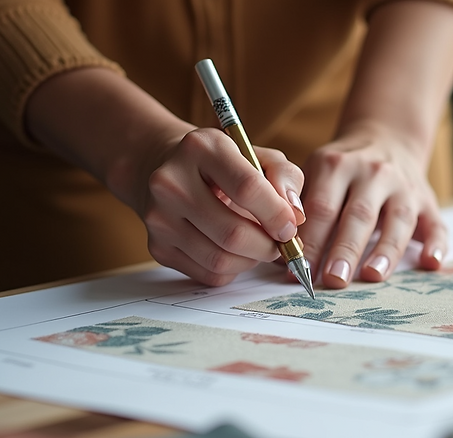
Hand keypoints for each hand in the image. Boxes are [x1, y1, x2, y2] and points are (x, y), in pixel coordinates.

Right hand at [136, 128, 305, 285]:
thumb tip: (296, 215)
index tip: (290, 226)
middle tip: (281, 244)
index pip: (247, 188)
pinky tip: (235, 251)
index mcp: (201, 148)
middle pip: (233, 233)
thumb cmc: (223, 163)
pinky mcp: (157, 246)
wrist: (166, 167)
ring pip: (220, 260)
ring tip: (259, 245)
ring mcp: (159, 217)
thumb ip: (285, 177)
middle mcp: (171, 182)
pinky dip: (233, 270)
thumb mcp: (258, 154)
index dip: (277, 215)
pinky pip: (208, 274)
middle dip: (268, 246)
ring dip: (252, 260)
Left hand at [297, 123, 446, 288]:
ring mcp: (404, 187)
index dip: (311, 240)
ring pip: (398, 219)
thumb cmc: (342, 170)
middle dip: (345, 249)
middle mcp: (374, 173)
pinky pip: (436, 223)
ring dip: (386, 250)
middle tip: (333, 279)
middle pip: (358, 215)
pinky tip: (430, 263)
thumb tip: (280, 255)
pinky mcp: (428, 201)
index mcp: (337, 165)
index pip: (322, 206)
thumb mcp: (316, 171)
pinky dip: (436, 244)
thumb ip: (301, 206)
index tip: (299, 270)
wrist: (387, 138)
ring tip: (372, 276)